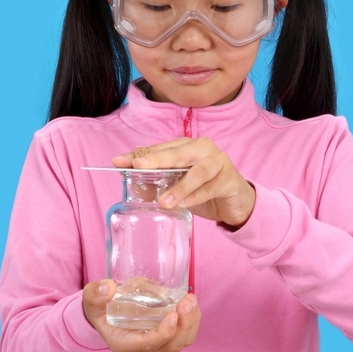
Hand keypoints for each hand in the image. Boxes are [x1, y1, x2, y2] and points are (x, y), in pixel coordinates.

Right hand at [82, 279, 200, 351]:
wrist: (103, 314)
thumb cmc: (99, 308)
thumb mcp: (91, 299)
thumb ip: (95, 294)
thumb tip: (108, 288)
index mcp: (124, 344)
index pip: (149, 344)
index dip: (164, 332)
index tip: (173, 314)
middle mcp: (142, 350)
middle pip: (171, 345)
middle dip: (185, 325)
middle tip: (187, 300)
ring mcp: (156, 345)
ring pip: (181, 341)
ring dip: (191, 322)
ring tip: (191, 299)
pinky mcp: (165, 337)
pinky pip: (184, 335)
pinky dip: (191, 320)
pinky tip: (189, 302)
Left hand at [112, 138, 255, 227]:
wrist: (235, 203)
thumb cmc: (203, 190)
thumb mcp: (177, 187)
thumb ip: (157, 184)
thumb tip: (131, 186)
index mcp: (186, 146)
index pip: (159, 149)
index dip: (138, 155)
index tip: (118, 162)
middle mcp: (202, 148)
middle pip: (177, 152)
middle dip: (156, 159)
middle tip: (138, 167)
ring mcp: (218, 161)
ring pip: (197, 171)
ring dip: (179, 186)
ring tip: (163, 201)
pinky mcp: (229, 178)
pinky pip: (209, 187)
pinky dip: (195, 196)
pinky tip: (183, 205)